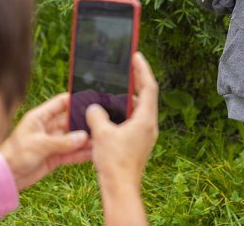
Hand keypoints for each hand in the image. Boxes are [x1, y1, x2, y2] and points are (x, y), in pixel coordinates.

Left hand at [0, 93, 90, 189]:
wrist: (6, 177)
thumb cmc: (15, 154)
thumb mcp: (40, 144)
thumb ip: (63, 141)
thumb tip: (83, 137)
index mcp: (40, 117)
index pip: (60, 103)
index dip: (74, 100)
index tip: (90, 100)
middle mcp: (47, 128)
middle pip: (70, 121)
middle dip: (83, 123)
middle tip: (99, 124)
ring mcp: (52, 142)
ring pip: (73, 138)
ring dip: (84, 140)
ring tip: (99, 140)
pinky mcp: (54, 157)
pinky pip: (71, 153)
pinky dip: (81, 154)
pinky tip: (93, 153)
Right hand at [87, 52, 157, 225]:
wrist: (120, 188)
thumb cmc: (114, 161)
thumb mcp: (101, 132)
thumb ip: (96, 114)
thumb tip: (94, 107)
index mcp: (145, 119)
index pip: (149, 87)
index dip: (143, 69)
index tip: (137, 55)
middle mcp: (149, 126)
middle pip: (146, 96)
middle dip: (136, 81)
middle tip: (127, 67)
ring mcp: (145, 135)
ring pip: (139, 109)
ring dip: (129, 97)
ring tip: (117, 87)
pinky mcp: (138, 143)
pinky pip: (133, 121)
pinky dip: (124, 111)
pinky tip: (111, 112)